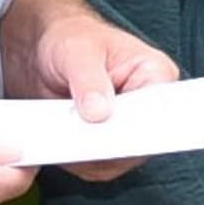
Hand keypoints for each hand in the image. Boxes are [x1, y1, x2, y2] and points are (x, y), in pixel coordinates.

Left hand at [2, 0, 180, 185]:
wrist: (42, 49)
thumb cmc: (68, 38)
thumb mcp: (76, 51)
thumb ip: (89, 80)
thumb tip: (99, 113)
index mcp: (156, 75)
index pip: (161, 110)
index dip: (141, 127)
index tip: (114, 135)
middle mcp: (147, 106)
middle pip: (140, 143)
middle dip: (109, 145)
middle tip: (79, 139)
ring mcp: (125, 129)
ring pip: (117, 161)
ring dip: (88, 157)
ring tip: (63, 138)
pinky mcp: (103, 144)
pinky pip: (95, 166)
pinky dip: (75, 161)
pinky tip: (59, 144)